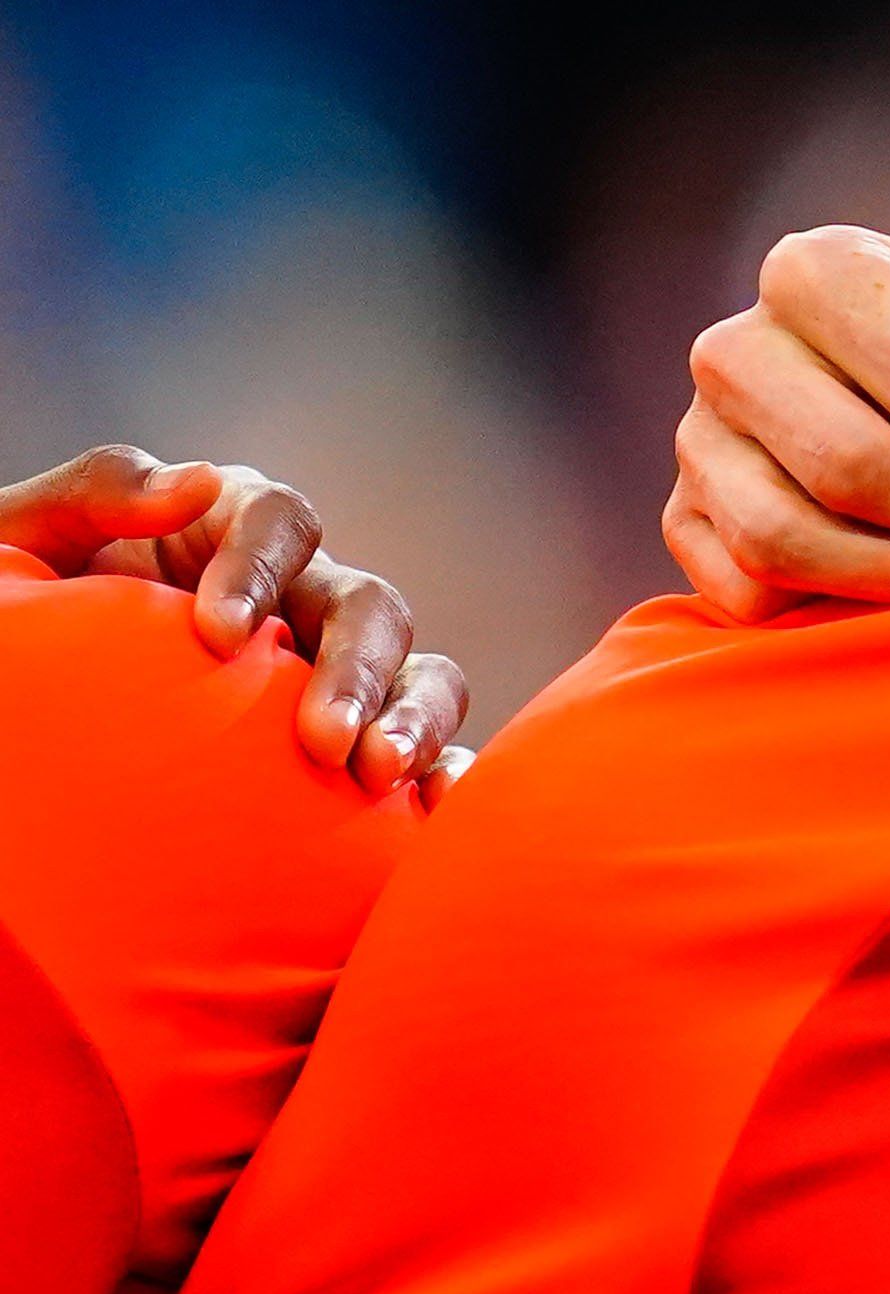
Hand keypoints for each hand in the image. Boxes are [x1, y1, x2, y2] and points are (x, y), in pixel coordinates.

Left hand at [1, 448, 472, 796]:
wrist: (32, 714)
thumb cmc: (18, 621)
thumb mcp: (23, 542)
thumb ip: (93, 494)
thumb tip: (193, 484)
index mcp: (226, 533)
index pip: (280, 521)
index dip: (261, 569)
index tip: (218, 636)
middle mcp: (299, 596)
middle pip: (368, 606)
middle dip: (356, 670)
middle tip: (321, 742)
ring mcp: (331, 672)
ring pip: (419, 673)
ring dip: (414, 717)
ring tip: (380, 776)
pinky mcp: (347, 743)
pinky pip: (420, 753)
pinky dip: (444, 773)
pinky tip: (433, 809)